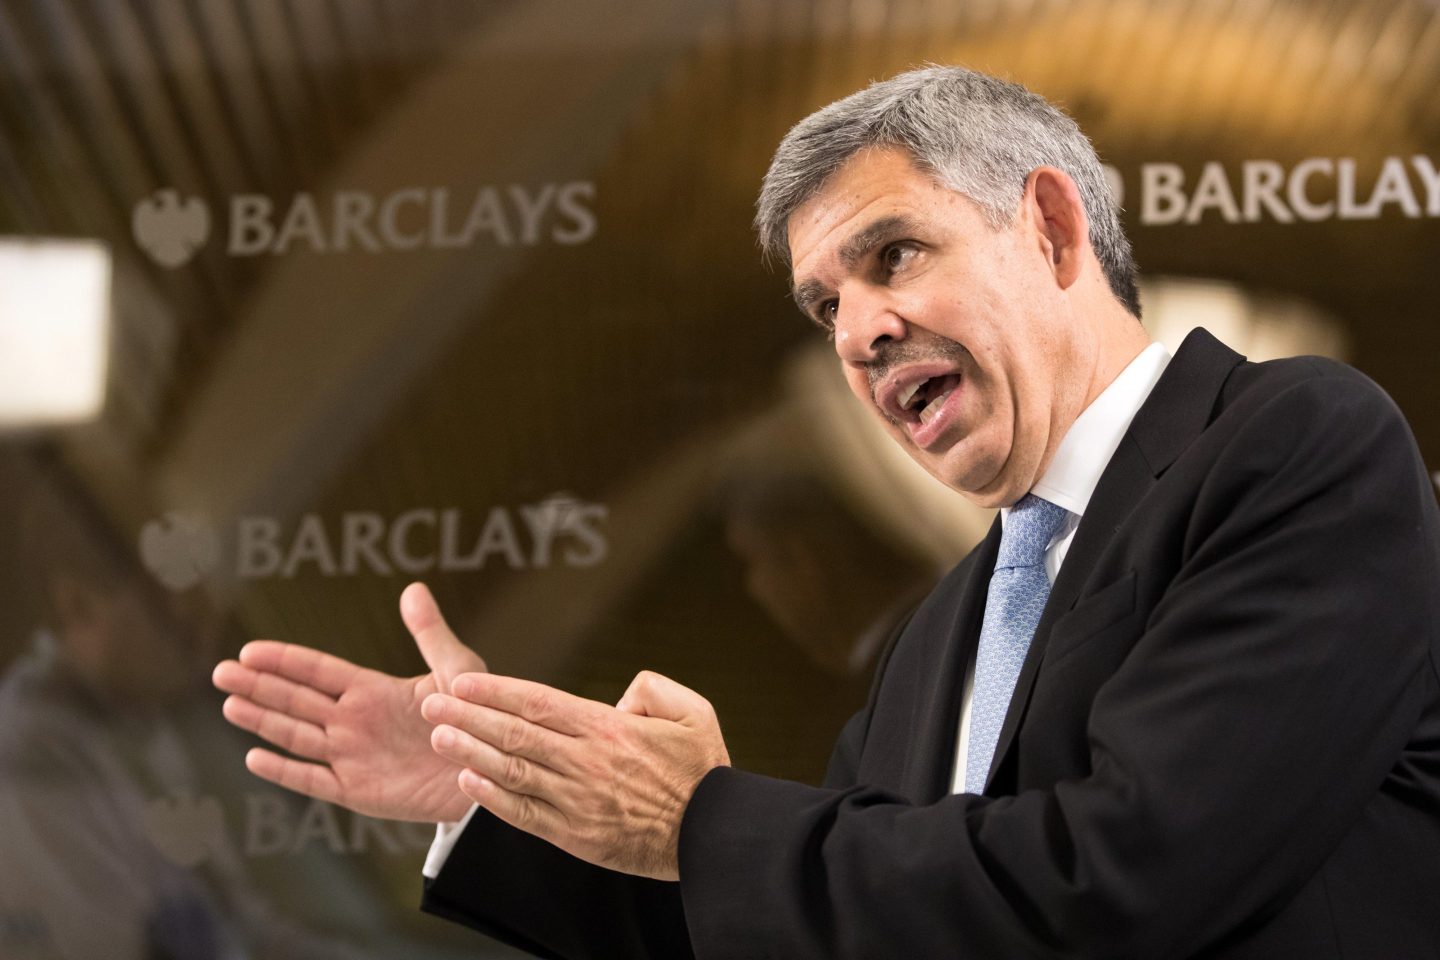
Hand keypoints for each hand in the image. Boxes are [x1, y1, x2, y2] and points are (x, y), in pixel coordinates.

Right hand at [212, 583, 484, 822]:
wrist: (490, 770)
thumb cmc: (477, 718)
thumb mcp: (456, 669)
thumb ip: (431, 633)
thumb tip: (414, 588)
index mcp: (372, 691)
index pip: (318, 671)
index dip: (284, 660)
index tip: (250, 650)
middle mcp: (353, 721)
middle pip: (296, 699)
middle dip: (259, 685)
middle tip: (221, 671)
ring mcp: (351, 756)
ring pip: (296, 735)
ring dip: (262, 720)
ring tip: (230, 703)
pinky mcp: (356, 791)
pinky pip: (313, 779)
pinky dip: (284, 770)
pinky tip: (255, 757)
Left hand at [422, 670, 729, 879]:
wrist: (712, 836)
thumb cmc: (703, 771)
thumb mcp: (693, 710)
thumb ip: (652, 688)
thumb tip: (619, 694)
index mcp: (609, 728)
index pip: (538, 702)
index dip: (495, 690)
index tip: (462, 681)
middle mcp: (586, 761)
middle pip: (514, 733)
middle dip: (469, 715)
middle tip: (431, 703)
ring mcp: (577, 800)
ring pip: (512, 770)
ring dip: (471, 751)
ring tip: (439, 736)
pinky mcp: (574, 835)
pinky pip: (524, 814)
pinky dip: (492, 798)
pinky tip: (468, 780)